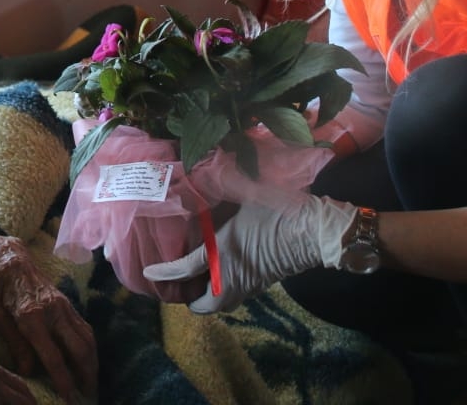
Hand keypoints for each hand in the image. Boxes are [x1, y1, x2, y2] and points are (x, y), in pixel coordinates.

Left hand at [0, 233, 97, 403]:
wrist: (11, 258)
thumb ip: (15, 344)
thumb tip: (29, 372)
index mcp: (32, 317)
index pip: (53, 356)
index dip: (63, 380)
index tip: (69, 398)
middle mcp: (54, 311)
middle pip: (80, 348)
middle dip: (87, 375)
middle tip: (88, 395)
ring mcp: (64, 306)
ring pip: (88, 338)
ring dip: (93, 362)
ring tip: (91, 382)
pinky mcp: (68, 303)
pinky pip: (85, 327)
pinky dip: (91, 347)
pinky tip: (89, 360)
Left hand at [140, 195, 357, 312]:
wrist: (318, 230)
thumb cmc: (281, 209)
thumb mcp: (247, 193)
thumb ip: (222, 182)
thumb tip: (202, 163)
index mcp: (223, 255)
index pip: (185, 269)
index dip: (163, 273)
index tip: (148, 272)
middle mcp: (233, 276)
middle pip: (204, 304)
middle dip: (187, 296)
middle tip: (175, 278)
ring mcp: (251, 284)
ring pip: (221, 302)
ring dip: (206, 294)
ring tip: (194, 275)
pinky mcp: (264, 282)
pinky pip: (237, 294)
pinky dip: (223, 287)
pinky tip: (219, 266)